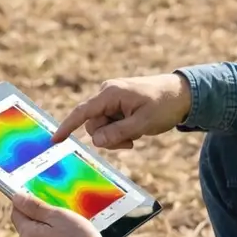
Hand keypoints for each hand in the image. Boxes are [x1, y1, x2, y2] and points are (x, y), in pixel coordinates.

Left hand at [9, 191, 100, 236]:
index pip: (16, 215)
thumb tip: (16, 197)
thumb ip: (35, 207)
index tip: (37, 198)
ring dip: (49, 236)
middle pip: (29, 230)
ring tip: (69, 232)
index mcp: (28, 236)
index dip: (24, 204)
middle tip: (59, 214)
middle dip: (40, 221)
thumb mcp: (57, 216)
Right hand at [52, 73, 190, 149]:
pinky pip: (110, 123)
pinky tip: (135, 129)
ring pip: (101, 127)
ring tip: (136, 134)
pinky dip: (120, 131)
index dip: (67, 127)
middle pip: (93, 125)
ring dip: (116, 136)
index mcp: (110, 94)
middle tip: (131, 143)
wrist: (182, 94)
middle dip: (108, 138)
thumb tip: (95, 141)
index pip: (82, 112)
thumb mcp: (142, 124)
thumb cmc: (164, 106)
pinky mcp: (117, 104)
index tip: (54, 140)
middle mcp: (107, 94)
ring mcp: (111, 99)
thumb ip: (116, 133)